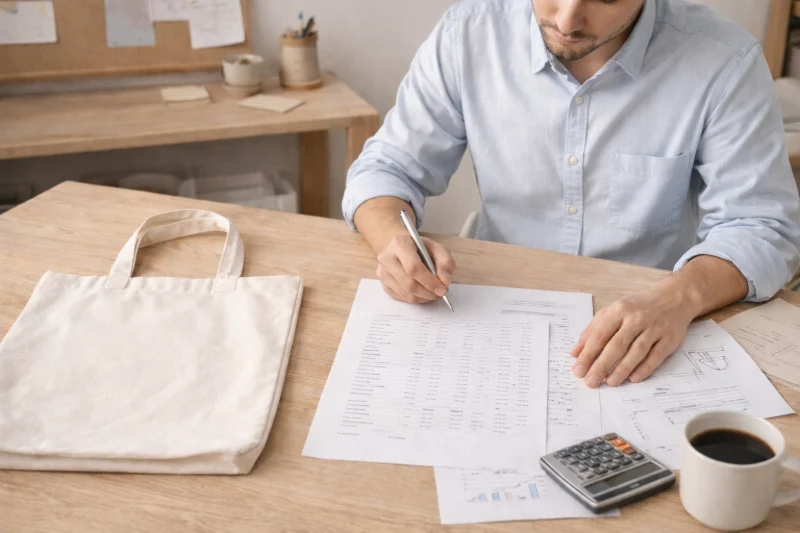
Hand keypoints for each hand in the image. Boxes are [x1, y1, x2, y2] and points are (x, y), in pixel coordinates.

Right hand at [376, 234, 454, 302]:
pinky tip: (423, 293)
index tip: (443, 289)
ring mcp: (383, 273)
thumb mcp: (436, 248)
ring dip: (424, 297)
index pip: (414, 268)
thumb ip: (445, 262)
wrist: (399, 248)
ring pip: (406, 293)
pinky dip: (416, 299)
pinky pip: (402, 297)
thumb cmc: (419, 248)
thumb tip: (445, 282)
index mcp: (400, 244)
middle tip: (440, 294)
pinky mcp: (383, 284)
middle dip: (428, 292)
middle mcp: (387, 258)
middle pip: (409, 284)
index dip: (430, 282)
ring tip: (434, 293)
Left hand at [570, 286, 695, 387]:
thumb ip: (592, 331)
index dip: (588, 354)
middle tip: (590, 382)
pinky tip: (633, 379)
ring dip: (622, 369)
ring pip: (636, 352)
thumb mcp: (612, 312)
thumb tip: (575, 353)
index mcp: (619, 310)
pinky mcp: (669, 339)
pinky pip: (655, 356)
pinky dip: (644, 369)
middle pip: (617, 345)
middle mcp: (636, 318)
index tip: (578, 370)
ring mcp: (654, 328)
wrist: (673, 298)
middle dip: (602, 365)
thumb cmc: (637, 308)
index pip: (600, 335)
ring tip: (610, 383)